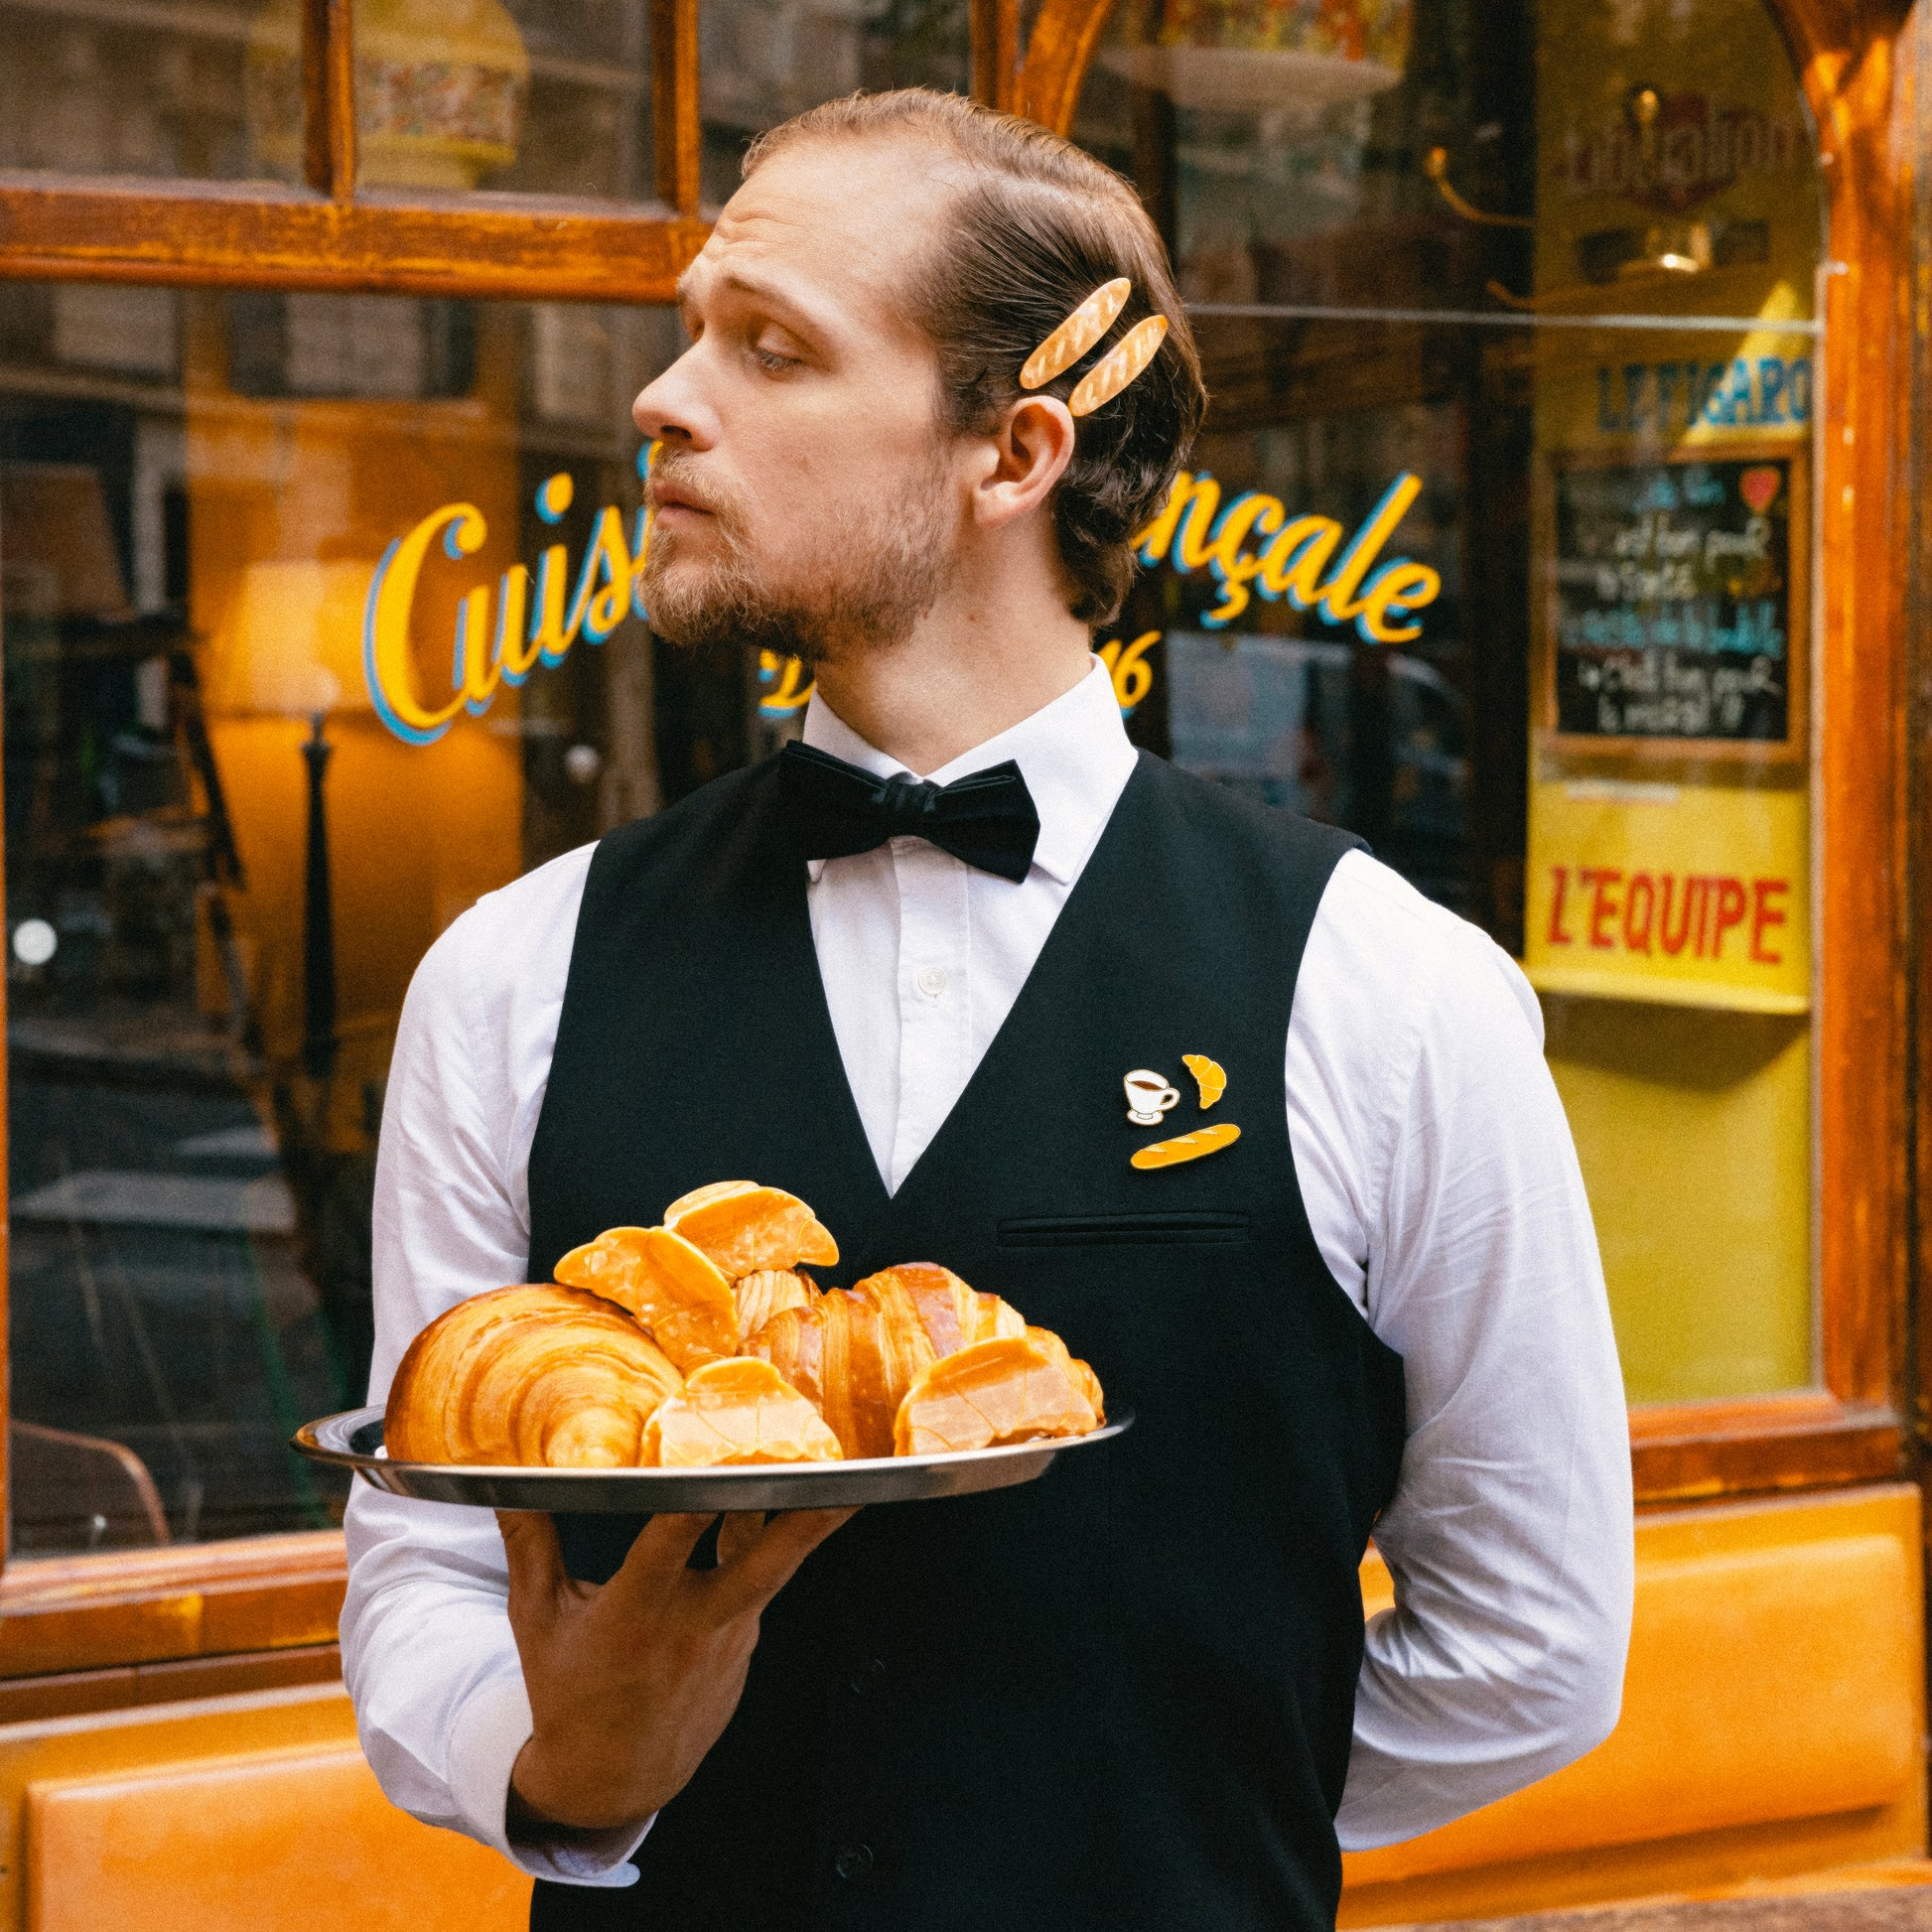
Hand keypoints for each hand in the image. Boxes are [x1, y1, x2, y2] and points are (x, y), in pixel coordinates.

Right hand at [498, 1506, 853, 1835]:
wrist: (613, 1781)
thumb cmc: (568, 1694)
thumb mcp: (538, 1621)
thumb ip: (531, 1545)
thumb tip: (505, 1482)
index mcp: (636, 1612)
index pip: (671, 1541)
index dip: (698, 1497)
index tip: (719, 1453)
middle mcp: (692, 1624)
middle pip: (761, 1564)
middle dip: (806, 1521)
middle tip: (843, 1479)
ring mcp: (728, 1639)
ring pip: (770, 1568)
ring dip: (800, 1524)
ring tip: (833, 1473)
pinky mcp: (744, 1649)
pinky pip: (755, 1590)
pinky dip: (762, 1554)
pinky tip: (772, 1510)